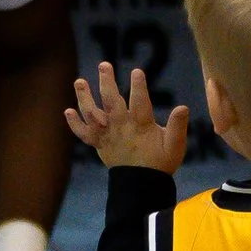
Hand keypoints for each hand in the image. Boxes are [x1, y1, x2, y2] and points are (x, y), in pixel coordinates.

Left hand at [67, 62, 189, 175]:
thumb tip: (183, 107)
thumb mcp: (175, 146)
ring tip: (79, 81)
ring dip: (84, 98)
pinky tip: (67, 111)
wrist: (141, 185)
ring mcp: (107, 135)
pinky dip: (74, 124)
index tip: (137, 71)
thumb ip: (178, 127)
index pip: (140, 103)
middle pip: (112, 102)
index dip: (139, 87)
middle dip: (107, 83)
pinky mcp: (98, 144)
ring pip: (92, 114)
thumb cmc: (160, 162)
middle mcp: (121, 128)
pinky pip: (83, 134)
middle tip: (104, 64)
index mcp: (141, 126)